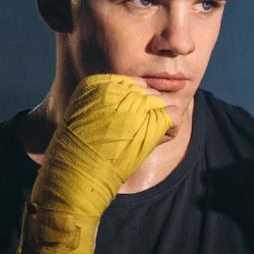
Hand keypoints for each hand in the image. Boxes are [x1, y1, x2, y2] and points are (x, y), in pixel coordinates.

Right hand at [20, 75, 171, 253]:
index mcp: (99, 82)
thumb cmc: (82, 151)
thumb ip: (113, 103)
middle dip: (151, 113)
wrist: (78, 171)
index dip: (138, 105)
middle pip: (153, 93)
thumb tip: (145, 98)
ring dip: (160, 122)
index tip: (127, 124)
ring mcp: (136, 101)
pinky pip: (175, 115)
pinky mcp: (152, 117)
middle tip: (135, 135)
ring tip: (141, 139)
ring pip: (167, 102)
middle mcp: (118, 86)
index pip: (137, 84)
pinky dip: (170, 130)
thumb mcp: (89, 116)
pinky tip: (154, 141)